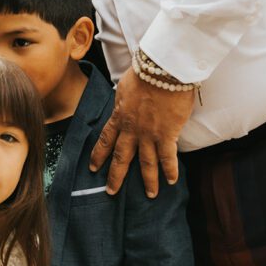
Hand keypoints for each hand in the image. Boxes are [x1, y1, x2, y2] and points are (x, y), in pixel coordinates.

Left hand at [90, 70, 194, 196]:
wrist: (163, 70)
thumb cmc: (145, 73)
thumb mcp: (125, 88)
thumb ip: (124, 102)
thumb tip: (124, 105)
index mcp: (119, 116)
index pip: (105, 139)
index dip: (98, 155)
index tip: (93, 168)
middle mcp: (132, 129)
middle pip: (121, 157)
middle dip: (116, 176)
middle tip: (111, 191)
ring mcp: (149, 134)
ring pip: (146, 163)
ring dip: (148, 181)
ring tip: (150, 194)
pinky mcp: (167, 134)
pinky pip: (168, 157)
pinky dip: (170, 170)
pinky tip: (172, 181)